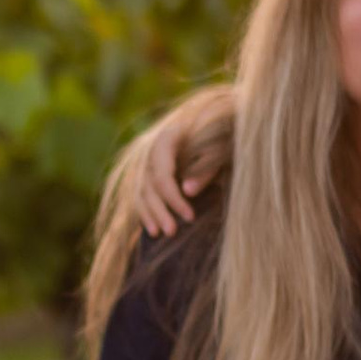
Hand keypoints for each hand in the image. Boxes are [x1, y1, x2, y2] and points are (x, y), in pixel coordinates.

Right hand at [130, 112, 206, 239]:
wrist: (214, 124)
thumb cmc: (220, 136)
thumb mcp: (218, 149)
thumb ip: (204, 169)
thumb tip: (188, 192)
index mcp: (165, 139)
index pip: (162, 175)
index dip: (173, 198)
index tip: (190, 217)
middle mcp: (150, 151)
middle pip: (149, 186)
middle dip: (160, 210)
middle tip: (172, 232)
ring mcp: (146, 162)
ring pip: (141, 192)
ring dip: (149, 214)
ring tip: (160, 235)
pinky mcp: (148, 174)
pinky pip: (140, 195)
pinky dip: (145, 212)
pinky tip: (152, 229)